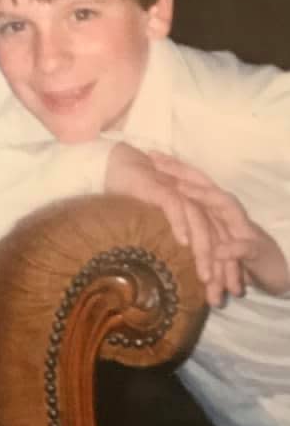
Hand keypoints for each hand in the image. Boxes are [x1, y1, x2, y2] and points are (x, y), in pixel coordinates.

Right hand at [105, 143, 231, 305]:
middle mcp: (195, 203)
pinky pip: (176, 206)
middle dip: (221, 269)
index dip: (226, 269)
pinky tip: (182, 242)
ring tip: (205, 277)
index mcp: (199, 211)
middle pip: (217, 237)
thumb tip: (170, 280)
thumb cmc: (134, 200)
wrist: (117, 167)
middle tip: (218, 297)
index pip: (221, 242)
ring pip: (201, 225)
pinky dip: (180, 223)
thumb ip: (168, 245)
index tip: (226, 296)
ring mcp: (180, 194)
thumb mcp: (156, 227)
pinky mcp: (163, 188)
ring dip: (204, 252)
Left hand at [150, 152, 289, 296]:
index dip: (175, 168)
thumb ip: (189, 225)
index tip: (151, 155)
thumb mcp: (207, 238)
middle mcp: (230, 213)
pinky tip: (218, 249)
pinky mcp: (257, 251)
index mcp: (216, 209)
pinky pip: (245, 247)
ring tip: (181, 189)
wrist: (274, 270)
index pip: (194, 182)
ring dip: (205, 197)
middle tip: (158, 163)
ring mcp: (244, 229)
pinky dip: (232, 248)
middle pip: (206, 185)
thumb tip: (160, 214)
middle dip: (183, 172)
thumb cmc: (234, 252)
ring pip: (226, 208)